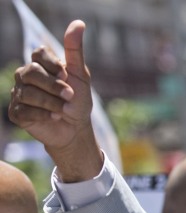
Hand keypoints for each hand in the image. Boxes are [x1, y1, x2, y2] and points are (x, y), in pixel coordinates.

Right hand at [8, 20, 101, 180]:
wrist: (76, 128)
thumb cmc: (78, 100)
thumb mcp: (80, 75)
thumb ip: (75, 50)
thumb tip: (78, 23)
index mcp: (40, 65)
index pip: (38, 54)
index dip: (53, 65)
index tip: (66, 75)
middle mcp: (26, 77)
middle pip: (31, 73)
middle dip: (53, 86)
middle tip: (70, 95)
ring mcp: (19, 94)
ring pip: (28, 94)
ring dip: (51, 103)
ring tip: (63, 110)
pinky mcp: (17, 113)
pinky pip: (24, 111)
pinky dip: (43, 115)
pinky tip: (53, 118)